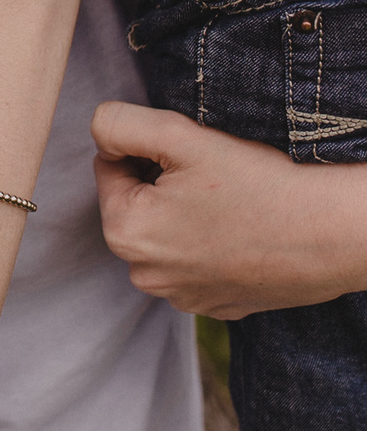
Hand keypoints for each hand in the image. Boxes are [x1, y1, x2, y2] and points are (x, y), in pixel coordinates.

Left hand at [93, 102, 366, 316]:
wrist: (331, 233)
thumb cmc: (258, 183)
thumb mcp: (179, 136)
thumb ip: (120, 125)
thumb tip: (99, 133)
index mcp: (125, 232)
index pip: (110, 166)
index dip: (146, 148)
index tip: (189, 156)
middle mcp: (145, 274)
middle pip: (136, 202)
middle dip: (162, 181)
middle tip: (211, 177)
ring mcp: (182, 297)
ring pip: (165, 232)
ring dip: (184, 213)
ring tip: (229, 204)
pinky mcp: (216, 306)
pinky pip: (196, 261)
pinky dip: (210, 243)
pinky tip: (242, 231)